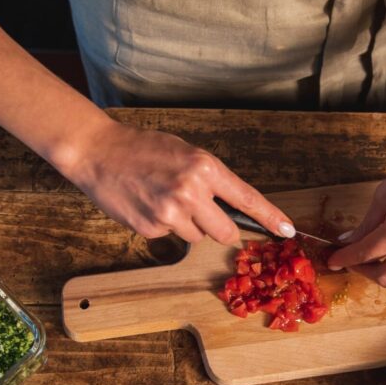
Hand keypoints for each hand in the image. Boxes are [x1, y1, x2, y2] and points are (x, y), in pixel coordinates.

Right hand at [63, 121, 294, 244]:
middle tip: (200, 212)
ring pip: (197, 236)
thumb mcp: (185, 153)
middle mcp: (192, 192)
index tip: (287, 231)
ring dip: (187, 225)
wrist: (98, 152)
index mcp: (204, 168)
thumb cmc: (142, 148)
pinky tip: (147, 204)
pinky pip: (171, 237)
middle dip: (218, 228)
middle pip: (225, 232)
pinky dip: (163, 225)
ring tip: (163, 199)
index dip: (270, 218)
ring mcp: (171, 214)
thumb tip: (234, 206)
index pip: (247, 199)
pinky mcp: (152, 228)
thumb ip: (210, 178)